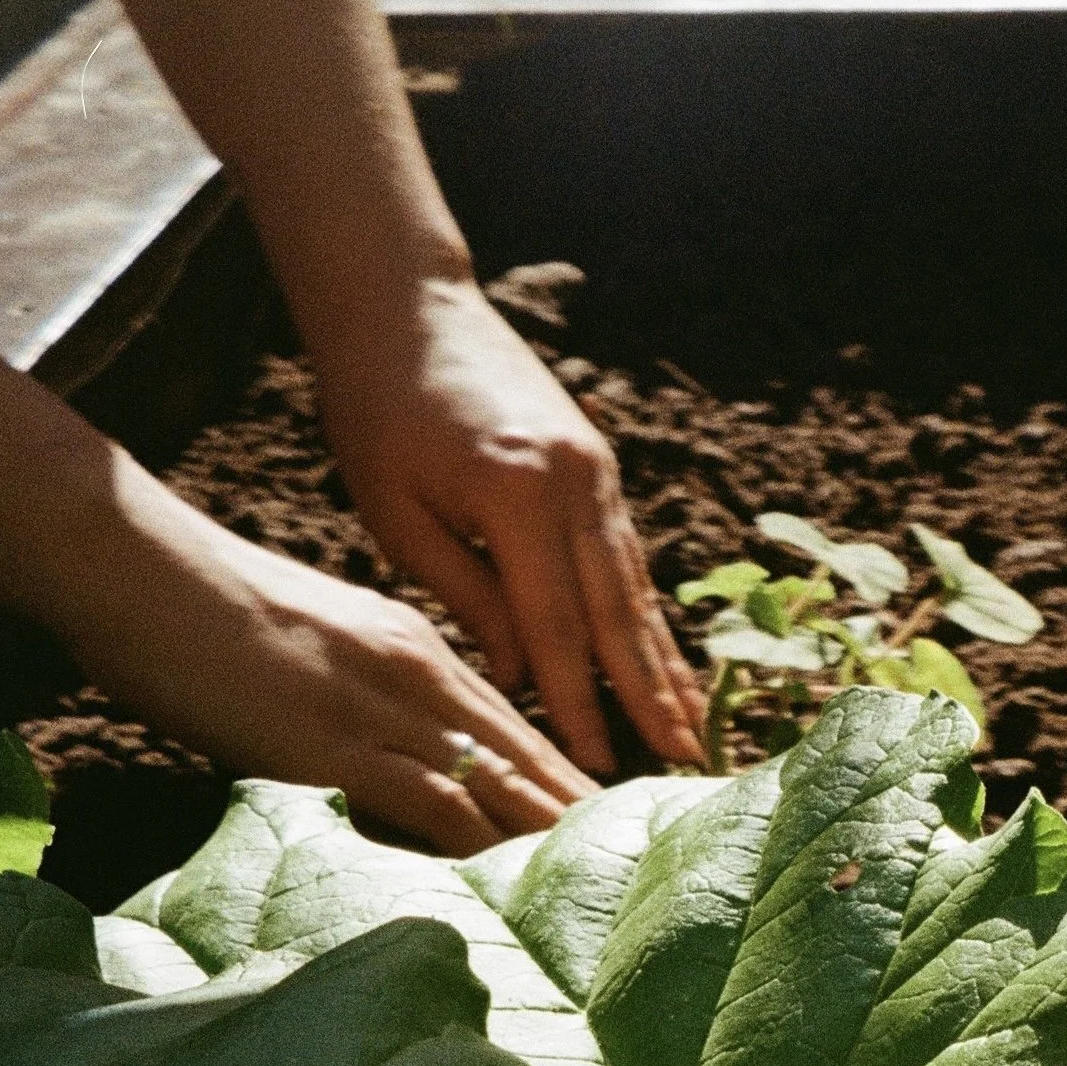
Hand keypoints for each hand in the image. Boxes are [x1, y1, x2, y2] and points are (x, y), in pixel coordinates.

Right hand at [46, 468, 596, 853]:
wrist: (144, 571)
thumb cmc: (207, 610)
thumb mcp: (318, 643)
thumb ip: (364, 688)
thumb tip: (383, 737)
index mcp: (416, 649)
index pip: (511, 722)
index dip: (566, 772)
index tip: (614, 811)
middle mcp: (420, 677)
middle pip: (526, 754)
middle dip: (586, 809)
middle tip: (647, 852)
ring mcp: (384, 712)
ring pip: (497, 781)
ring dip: (551, 835)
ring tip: (607, 881)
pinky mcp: (340, 748)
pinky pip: (433, 804)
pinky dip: (481, 845)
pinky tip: (515, 881)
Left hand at [315, 277, 703, 776]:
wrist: (405, 300)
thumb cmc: (376, 407)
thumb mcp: (398, 512)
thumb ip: (466, 595)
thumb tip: (523, 674)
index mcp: (518, 496)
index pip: (557, 626)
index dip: (580, 702)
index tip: (599, 765)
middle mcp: (575, 483)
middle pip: (619, 613)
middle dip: (650, 695)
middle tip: (684, 762)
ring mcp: (595, 470)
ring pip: (634, 584)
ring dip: (662, 658)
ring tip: (689, 722)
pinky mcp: (596, 463)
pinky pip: (625, 552)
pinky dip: (644, 608)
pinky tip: (661, 652)